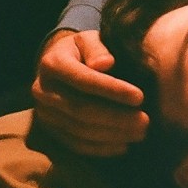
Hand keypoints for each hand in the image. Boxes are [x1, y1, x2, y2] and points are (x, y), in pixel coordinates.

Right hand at [32, 29, 148, 155]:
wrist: (58, 64)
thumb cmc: (82, 49)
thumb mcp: (89, 39)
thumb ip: (98, 48)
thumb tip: (106, 63)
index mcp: (52, 64)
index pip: (84, 80)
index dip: (112, 90)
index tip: (140, 97)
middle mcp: (42, 90)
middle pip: (81, 109)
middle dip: (116, 117)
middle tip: (145, 121)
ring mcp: (44, 114)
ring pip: (79, 130)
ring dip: (112, 134)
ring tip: (140, 133)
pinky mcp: (49, 130)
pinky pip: (75, 144)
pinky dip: (100, 148)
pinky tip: (123, 146)